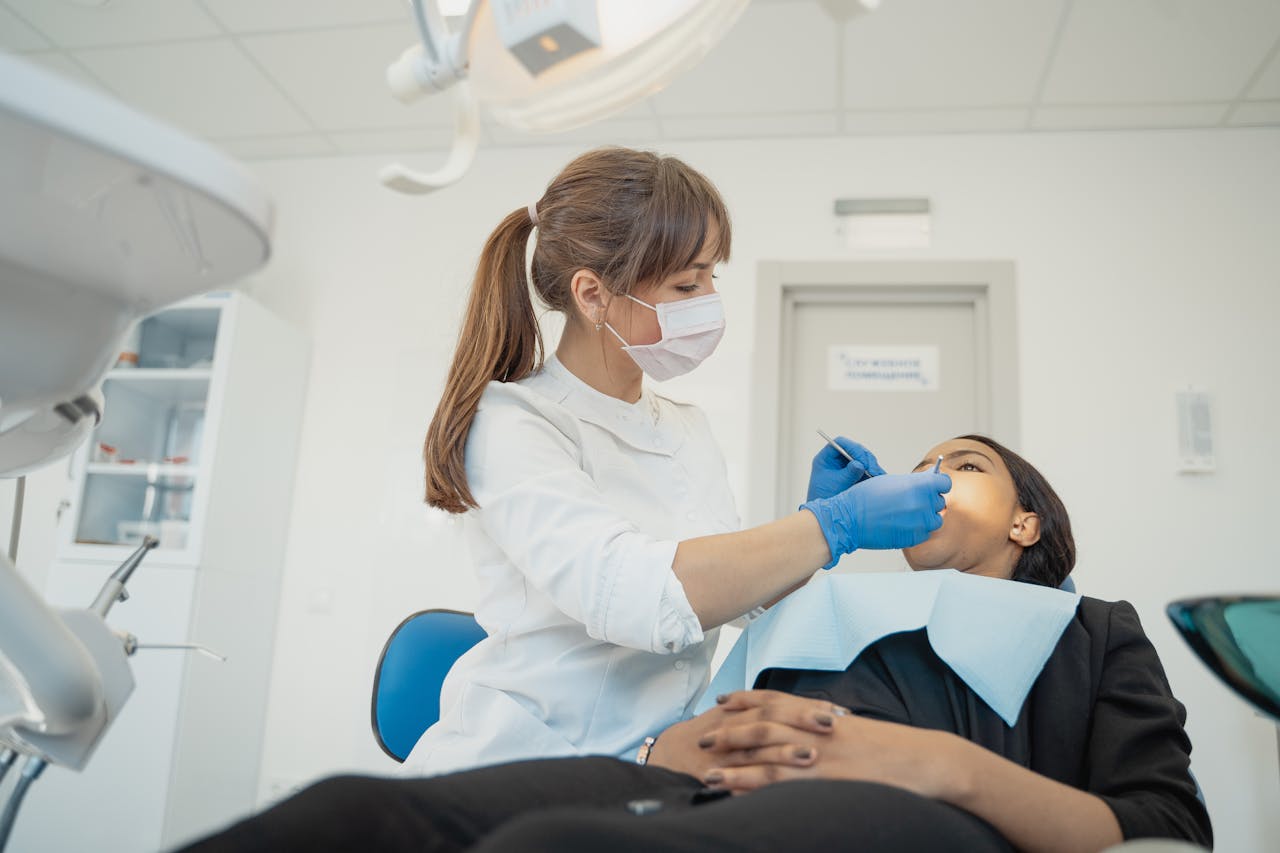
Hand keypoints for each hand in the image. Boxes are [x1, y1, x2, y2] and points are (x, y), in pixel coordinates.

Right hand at [647, 690, 842, 779]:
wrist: (671, 753)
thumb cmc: (710, 735)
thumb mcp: (735, 716)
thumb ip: (766, 712)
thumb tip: (811, 710)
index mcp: (742, 712)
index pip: (777, 703)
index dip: (805, 706)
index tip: (835, 710)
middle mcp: (733, 727)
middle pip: (770, 720)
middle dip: (800, 721)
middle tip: (831, 724)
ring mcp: (723, 752)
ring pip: (755, 750)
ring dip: (783, 752)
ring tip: (811, 755)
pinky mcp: (712, 775)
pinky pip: (735, 780)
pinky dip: (754, 783)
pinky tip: (777, 790)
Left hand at [698, 694, 966, 797]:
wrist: (927, 761)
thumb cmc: (898, 751)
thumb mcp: (859, 732)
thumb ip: (831, 730)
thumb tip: (816, 731)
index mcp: (824, 716)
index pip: (778, 701)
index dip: (747, 699)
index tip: (723, 700)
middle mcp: (816, 730)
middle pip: (762, 724)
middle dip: (729, 729)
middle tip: (702, 734)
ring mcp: (819, 754)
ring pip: (765, 754)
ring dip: (733, 762)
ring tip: (706, 770)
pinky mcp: (825, 779)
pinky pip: (783, 782)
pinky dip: (756, 786)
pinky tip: (738, 793)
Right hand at [801, 471, 950, 567]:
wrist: (848, 520)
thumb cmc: (865, 497)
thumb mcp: (890, 480)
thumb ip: (914, 481)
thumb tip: (930, 478)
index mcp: (918, 486)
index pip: (944, 483)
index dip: (938, 483)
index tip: (931, 485)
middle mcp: (922, 504)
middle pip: (939, 501)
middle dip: (928, 499)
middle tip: (910, 500)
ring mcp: (919, 523)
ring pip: (935, 519)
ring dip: (925, 516)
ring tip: (906, 513)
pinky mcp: (913, 538)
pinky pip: (925, 532)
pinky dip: (917, 528)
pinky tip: (901, 523)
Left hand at [806, 437, 884, 501]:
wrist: (827, 515)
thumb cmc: (825, 498)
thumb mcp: (835, 485)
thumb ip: (847, 474)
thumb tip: (859, 464)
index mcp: (827, 457)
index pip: (841, 443)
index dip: (853, 448)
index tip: (862, 460)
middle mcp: (838, 459)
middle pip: (856, 450)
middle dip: (867, 459)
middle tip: (873, 470)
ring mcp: (848, 466)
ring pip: (864, 459)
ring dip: (873, 466)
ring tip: (879, 475)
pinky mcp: (857, 474)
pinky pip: (868, 469)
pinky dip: (875, 473)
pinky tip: (881, 477)